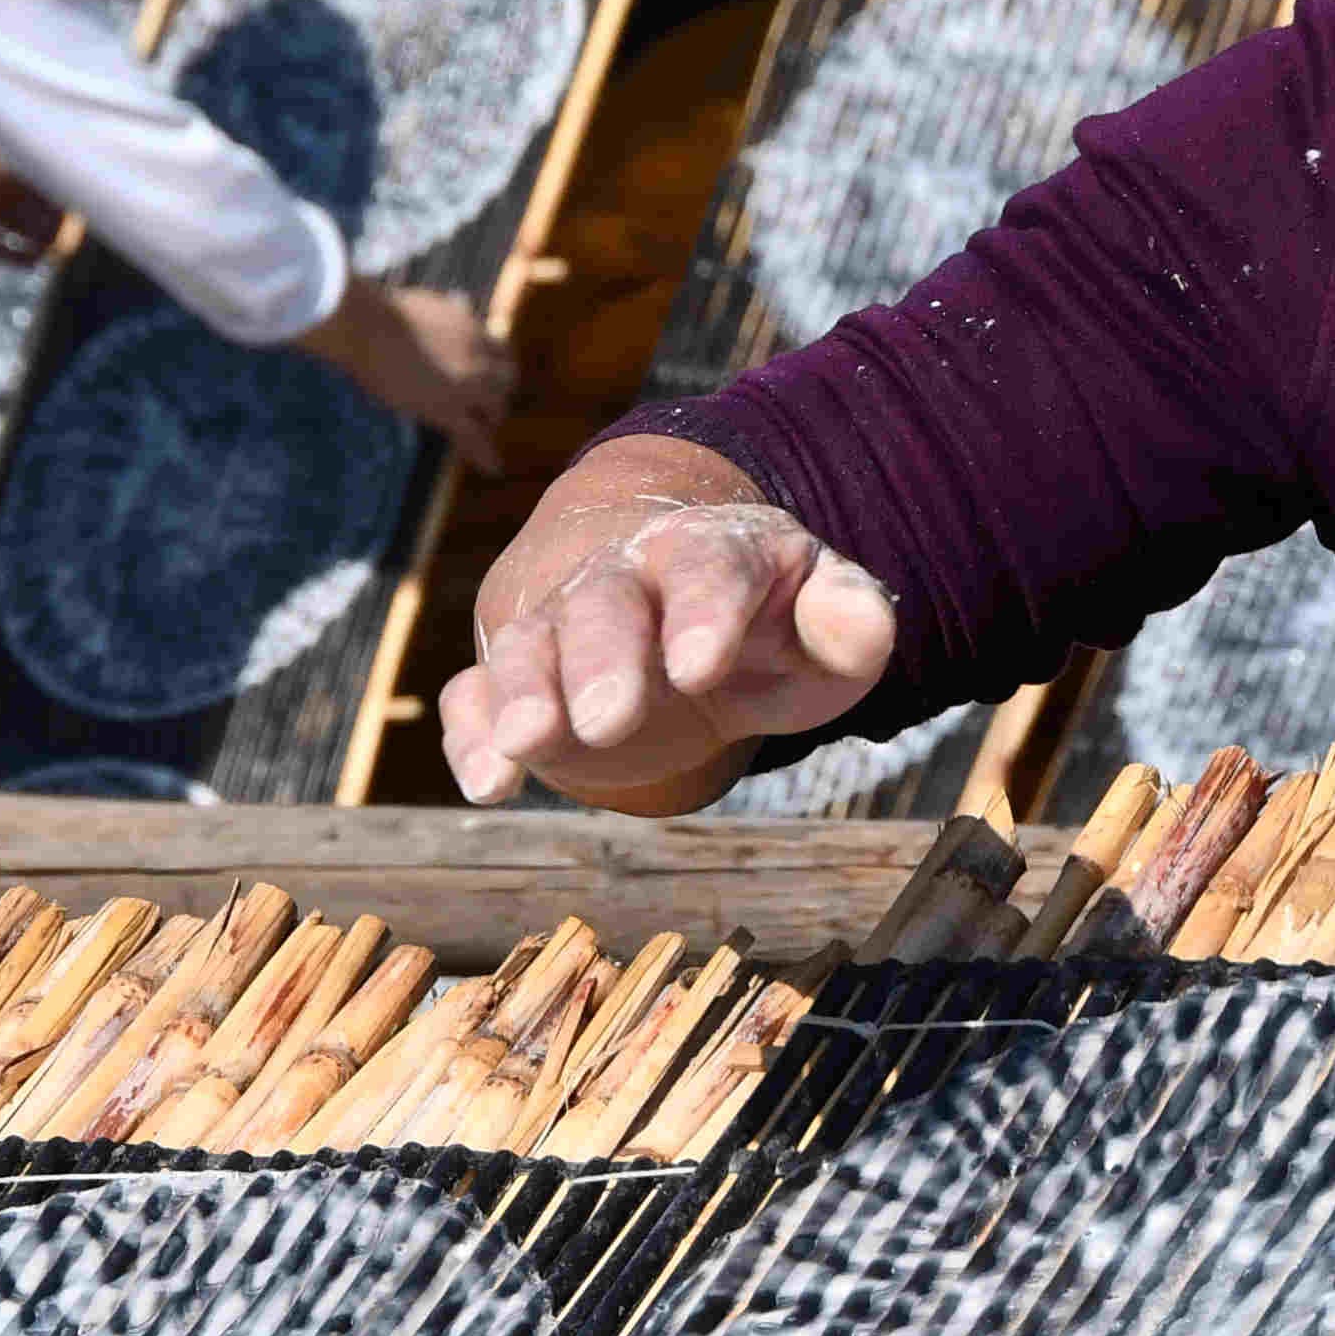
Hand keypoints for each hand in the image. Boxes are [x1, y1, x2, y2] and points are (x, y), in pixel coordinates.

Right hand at [296, 273, 514, 463]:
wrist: (369, 324)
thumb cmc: (379, 311)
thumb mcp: (421, 303)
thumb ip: (442, 309)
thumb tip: (458, 303)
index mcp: (469, 325)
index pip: (497, 348)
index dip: (495, 364)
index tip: (491, 372)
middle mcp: (477, 352)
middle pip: (505, 379)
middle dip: (499, 392)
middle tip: (490, 406)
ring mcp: (467, 382)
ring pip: (494, 408)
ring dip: (490, 419)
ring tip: (485, 433)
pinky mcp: (449, 407)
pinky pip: (474, 436)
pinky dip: (485, 454)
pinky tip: (492, 469)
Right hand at [441, 454, 897, 808]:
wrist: (676, 621)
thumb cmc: (765, 631)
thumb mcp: (822, 630)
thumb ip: (850, 624)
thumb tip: (861, 622)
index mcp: (709, 553)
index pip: (706, 568)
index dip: (702, 613)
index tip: (700, 669)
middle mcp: (623, 579)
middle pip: (603, 604)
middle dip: (601, 659)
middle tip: (608, 719)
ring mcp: (561, 628)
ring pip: (530, 643)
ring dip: (523, 692)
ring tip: (527, 744)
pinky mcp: (515, 683)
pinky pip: (474, 697)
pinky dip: (473, 736)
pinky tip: (489, 783)